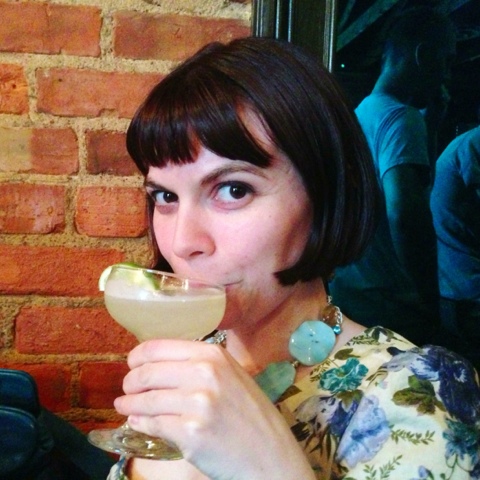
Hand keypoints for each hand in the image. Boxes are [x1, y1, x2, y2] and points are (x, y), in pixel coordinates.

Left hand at [114, 339, 314, 479]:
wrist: (270, 454)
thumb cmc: (250, 414)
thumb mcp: (231, 376)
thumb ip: (199, 365)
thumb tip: (156, 365)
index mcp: (212, 355)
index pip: (158, 347)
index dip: (137, 356)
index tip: (132, 364)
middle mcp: (204, 374)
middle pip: (147, 373)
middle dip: (130, 382)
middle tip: (127, 389)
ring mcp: (197, 404)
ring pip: (146, 400)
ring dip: (129, 404)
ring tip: (125, 406)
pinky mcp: (191, 434)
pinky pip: (153, 425)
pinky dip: (140, 424)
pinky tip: (137, 423)